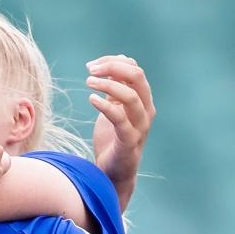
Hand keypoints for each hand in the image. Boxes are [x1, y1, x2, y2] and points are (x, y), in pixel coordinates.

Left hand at [86, 54, 155, 210]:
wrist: (113, 171)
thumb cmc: (112, 138)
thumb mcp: (114, 107)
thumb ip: (116, 88)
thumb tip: (115, 61)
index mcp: (143, 100)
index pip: (134, 70)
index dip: (113, 62)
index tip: (91, 65)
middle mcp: (146, 110)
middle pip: (137, 77)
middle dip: (113, 68)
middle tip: (90, 70)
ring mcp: (140, 126)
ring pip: (132, 96)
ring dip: (109, 85)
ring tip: (88, 82)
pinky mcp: (129, 141)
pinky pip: (121, 119)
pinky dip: (106, 106)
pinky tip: (91, 99)